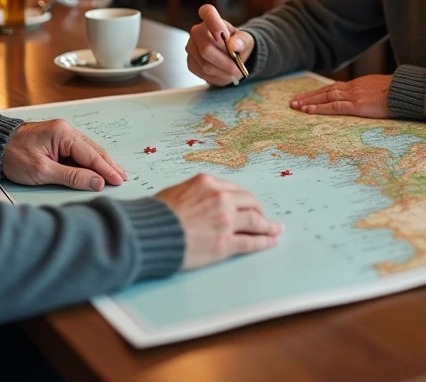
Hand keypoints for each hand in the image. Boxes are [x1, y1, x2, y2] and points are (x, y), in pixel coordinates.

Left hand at [2, 120, 127, 190]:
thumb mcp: (42, 171)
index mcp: (63, 133)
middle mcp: (66, 130)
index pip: (91, 155)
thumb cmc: (12, 156)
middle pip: (94, 150)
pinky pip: (79, 151)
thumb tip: (97, 182)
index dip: (106, 170)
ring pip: (88, 150)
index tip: (118, 181)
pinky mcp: (57, 140)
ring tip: (116, 174)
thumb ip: (72, 177)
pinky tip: (97, 168)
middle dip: (109, 165)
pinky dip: (90, 161)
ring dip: (101, 163)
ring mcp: (62, 133)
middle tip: (123, 178)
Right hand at [155, 174, 281, 269]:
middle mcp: (221, 198)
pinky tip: (271, 242)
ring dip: (268, 226)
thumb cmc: (155, 215)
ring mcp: (225, 221)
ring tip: (276, 229)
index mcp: (207, 183)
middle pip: (249, 202)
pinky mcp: (225, 243)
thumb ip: (194, 194)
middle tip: (265, 217)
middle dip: (259, 210)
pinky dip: (264, 242)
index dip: (243, 199)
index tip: (248, 204)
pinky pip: (250, 242)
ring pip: (255, 221)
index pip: (234, 190)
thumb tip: (200, 201)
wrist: (148, 233)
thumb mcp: (176, 193)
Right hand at [186, 4, 253, 86]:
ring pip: (205, 64)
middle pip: (205, 48)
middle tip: (237, 69)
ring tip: (233, 72)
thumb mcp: (246, 41)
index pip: (207, 12)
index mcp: (211, 19)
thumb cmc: (237, 44)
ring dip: (222, 72)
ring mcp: (191, 47)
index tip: (223, 35)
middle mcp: (197, 31)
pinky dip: (216, 77)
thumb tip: (233, 44)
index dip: (213, 23)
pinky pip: (202, 73)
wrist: (231, 56)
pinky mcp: (190, 62)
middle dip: (224, 62)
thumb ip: (242, 41)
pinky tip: (224, 74)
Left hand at [289, 75, 392, 117]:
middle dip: (308, 96)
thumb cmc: (399, 94)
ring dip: (309, 102)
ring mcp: (354, 96)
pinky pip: (334, 107)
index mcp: (358, 85)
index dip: (318, 92)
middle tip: (293, 102)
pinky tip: (308, 111)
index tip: (306, 96)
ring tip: (295, 106)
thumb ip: (371, 95)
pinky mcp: (357, 105)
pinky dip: (320, 108)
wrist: (407, 91)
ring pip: (325, 97)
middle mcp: (352, 88)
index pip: (333, 88)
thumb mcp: (382, 92)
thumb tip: (369, 100)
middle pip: (325, 91)